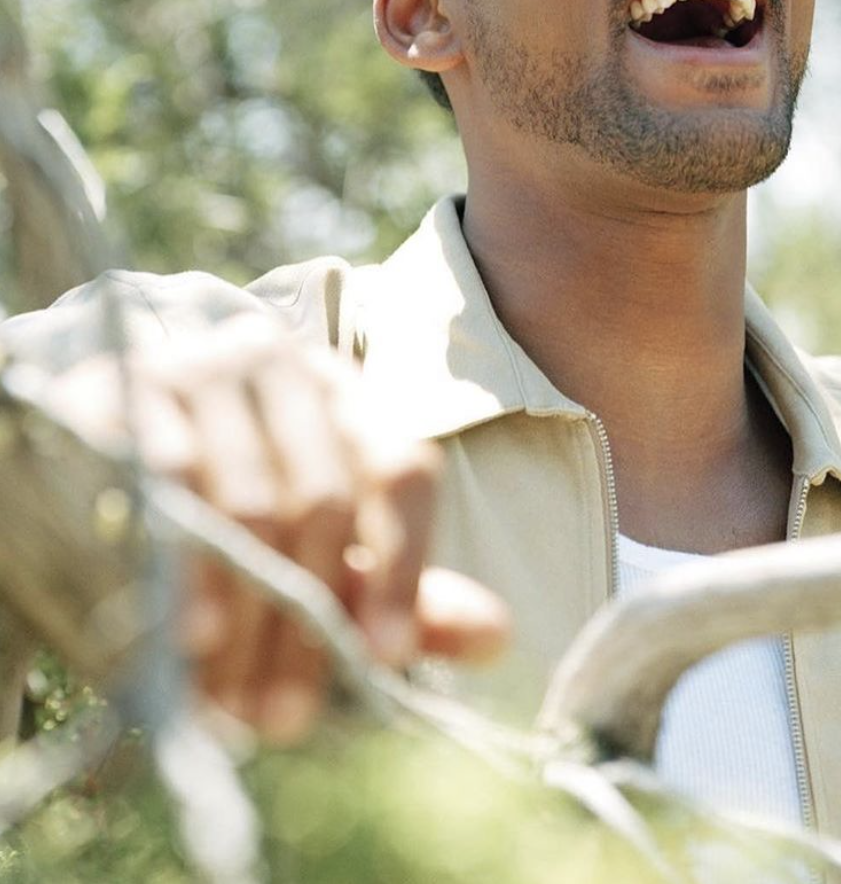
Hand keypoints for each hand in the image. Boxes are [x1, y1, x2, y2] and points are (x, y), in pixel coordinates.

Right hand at [46, 316, 509, 741]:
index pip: (401, 467)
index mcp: (343, 392)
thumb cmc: (227, 495)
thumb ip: (397, 588)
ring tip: (238, 708)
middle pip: (321, 497)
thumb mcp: (317, 542)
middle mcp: (276, 364)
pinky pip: (163, 486)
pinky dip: (184, 571)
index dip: (402, 566)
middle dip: (308, 622)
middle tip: (290, 720)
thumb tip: (499, 637)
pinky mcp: (119, 394)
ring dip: (247, 618)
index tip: (388, 658)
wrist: (98, 440)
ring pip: (246, 502)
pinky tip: (193, 640)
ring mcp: (194, 370)